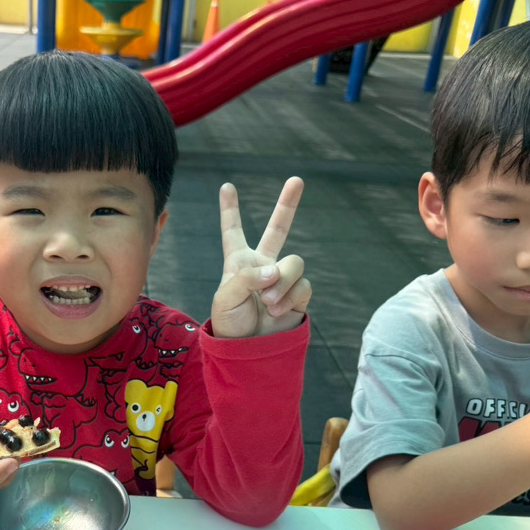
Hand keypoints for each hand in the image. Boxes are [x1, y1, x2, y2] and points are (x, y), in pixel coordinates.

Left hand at [212, 178, 310, 337]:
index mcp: (238, 262)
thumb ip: (248, 277)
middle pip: (278, 229)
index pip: (233, 231)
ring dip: (282, 281)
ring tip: (268, 301)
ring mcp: (282, 279)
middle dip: (288, 204)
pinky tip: (277, 309)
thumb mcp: (226, 298)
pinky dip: (290, 297)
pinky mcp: (298, 295)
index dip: (230, 210)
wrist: (247, 350)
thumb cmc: (230, 323)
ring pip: (294, 262)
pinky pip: (303, 285)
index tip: (227, 186)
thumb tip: (275, 270)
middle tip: (297, 180)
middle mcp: (262, 265)